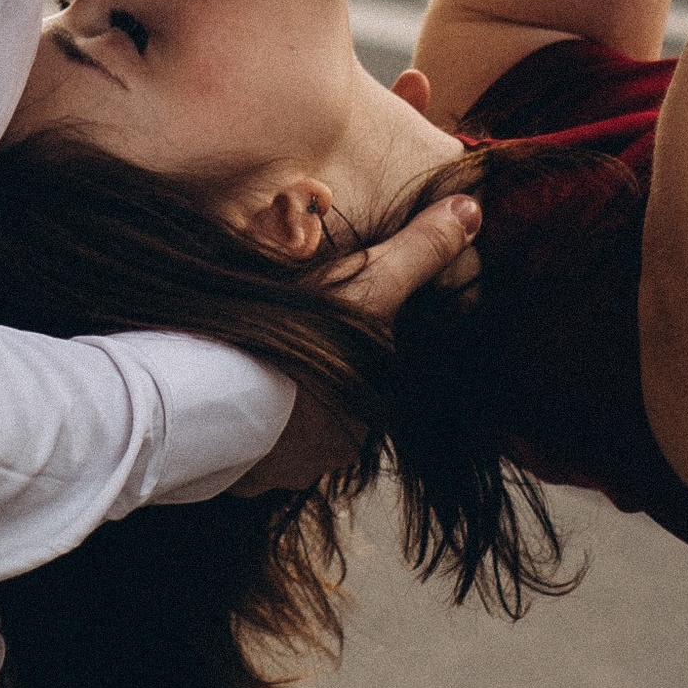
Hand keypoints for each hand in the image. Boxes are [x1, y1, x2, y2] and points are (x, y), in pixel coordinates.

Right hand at [231, 189, 480, 492]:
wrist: (214, 390)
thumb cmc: (298, 334)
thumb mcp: (368, 281)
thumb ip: (419, 250)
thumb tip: (473, 209)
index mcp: (375, 405)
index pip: (371, 369)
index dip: (347, 339)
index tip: (320, 316)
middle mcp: (342, 449)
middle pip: (333, 402)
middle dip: (313, 377)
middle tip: (281, 339)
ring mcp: (291, 468)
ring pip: (288, 430)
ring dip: (275, 404)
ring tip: (247, 366)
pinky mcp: (244, 479)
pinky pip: (247, 450)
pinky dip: (238, 427)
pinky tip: (224, 396)